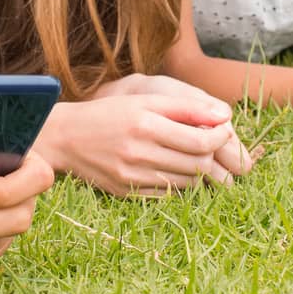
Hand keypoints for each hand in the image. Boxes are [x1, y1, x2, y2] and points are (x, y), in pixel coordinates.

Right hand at [34, 75, 253, 195]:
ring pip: (187, 183)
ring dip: (198, 170)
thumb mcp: (145, 100)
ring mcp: (132, 177)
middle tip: (212, 145)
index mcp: (145, 125)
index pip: (200, 141)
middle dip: (213, 156)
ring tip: (193, 155)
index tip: (222, 130)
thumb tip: (226, 115)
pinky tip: (173, 167)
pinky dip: (179, 183)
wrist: (66, 137)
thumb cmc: (111, 113)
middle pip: (197, 164)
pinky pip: (168, 194)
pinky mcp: (127, 193)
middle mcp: (138, 153)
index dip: (219, 138)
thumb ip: (187, 107)